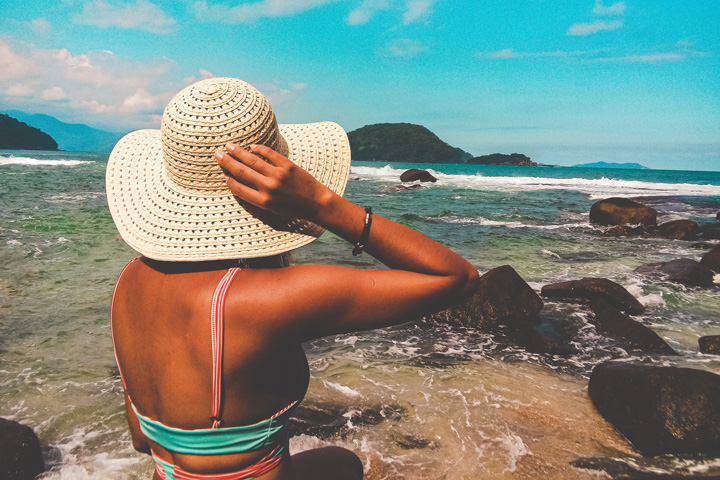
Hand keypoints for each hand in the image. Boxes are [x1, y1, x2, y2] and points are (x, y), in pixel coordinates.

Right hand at [215, 143, 333, 219]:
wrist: (316, 203)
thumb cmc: (293, 208)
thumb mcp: (273, 209)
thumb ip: (257, 198)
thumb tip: (240, 185)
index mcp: (263, 202)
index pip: (239, 189)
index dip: (229, 181)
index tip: (224, 175)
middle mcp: (268, 188)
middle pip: (242, 172)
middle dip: (227, 162)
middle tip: (217, 154)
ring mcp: (278, 176)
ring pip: (253, 161)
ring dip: (238, 152)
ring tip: (229, 146)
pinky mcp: (288, 166)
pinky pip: (270, 154)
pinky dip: (260, 149)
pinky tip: (252, 147)